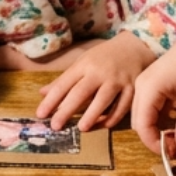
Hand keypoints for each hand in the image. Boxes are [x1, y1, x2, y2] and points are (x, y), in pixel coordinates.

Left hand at [36, 33, 154, 130]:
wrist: (134, 47)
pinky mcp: (132, 88)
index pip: (64, 84)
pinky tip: (104, 125)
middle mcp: (100, 72)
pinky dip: (114, 117)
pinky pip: (123, 106)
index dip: (51, 100)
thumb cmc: (103, 57)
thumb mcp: (82, 62)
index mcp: (84, 65)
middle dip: (67, 110)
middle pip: (81, 93)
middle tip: (55, 126)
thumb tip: (42, 93)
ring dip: (92, 115)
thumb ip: (64, 79)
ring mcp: (117, 80)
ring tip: (81, 128)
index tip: (40, 114)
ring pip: (103, 99)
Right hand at [131, 40, 175, 153]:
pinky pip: (152, 107)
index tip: (171, 153)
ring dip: (158, 129)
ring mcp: (145, 85)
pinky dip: (161, 118)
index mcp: (147, 90)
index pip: (142, 126)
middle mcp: (140, 88)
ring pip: (145, 115)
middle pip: (140, 122)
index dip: (154, 143)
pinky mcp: (153, 84)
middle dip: (155, 138)